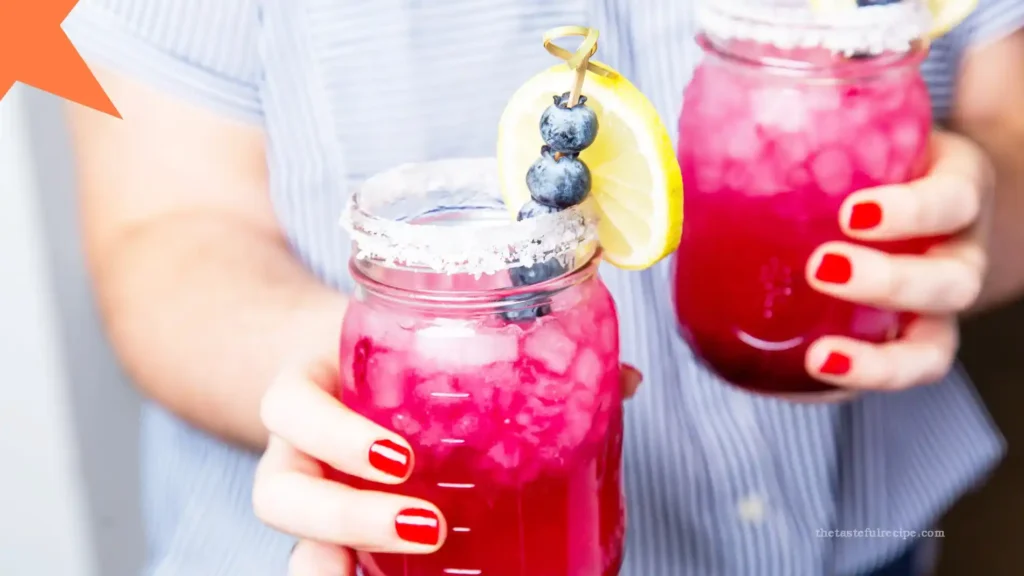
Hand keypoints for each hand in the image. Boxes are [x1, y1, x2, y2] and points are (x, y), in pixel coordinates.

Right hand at [253, 354, 642, 575]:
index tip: (403, 458)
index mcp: (314, 386)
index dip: (333, 435)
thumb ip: (511, 351)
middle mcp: (297, 447)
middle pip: (281, 492)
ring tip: (415, 552)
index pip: (289, 405)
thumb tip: (623, 378)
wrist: (338, 361)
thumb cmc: (390, 356)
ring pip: (289, 532)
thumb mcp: (429, 338)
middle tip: (428, 522)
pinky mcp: (327, 526)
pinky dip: (348, 571)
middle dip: (348, 515)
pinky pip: (323, 555)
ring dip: (338, 554)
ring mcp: (309, 489)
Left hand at [804, 130, 993, 392]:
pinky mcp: (912, 343)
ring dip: (877, 358)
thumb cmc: (886, 169)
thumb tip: (731, 116)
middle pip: (948, 282)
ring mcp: (939, 311)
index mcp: (956, 191)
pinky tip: (803, 383)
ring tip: (819, 356)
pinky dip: (853, 385)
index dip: (909, 210)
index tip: (853, 212)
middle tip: (823, 267)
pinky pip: (893, 377)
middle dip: (890, 282)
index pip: (950, 200)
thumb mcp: (874, 139)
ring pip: (933, 348)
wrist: (933, 206)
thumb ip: (831, 131)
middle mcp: (959, 254)